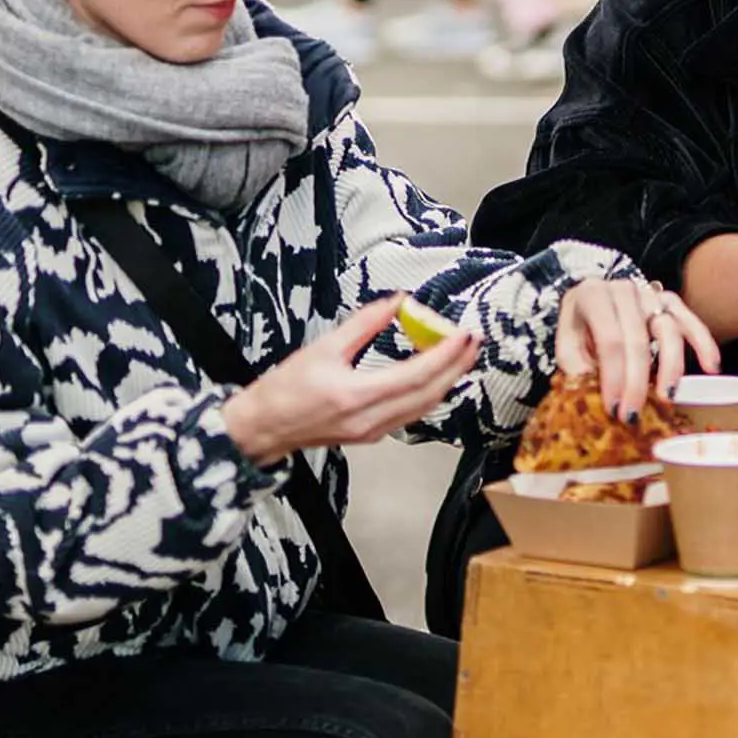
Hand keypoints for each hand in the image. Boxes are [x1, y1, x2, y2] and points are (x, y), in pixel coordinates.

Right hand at [222, 296, 477, 464]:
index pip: (415, 375)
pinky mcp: (373, 434)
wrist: (264, 428)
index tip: (462, 334)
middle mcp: (370, 420)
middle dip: (456, 367)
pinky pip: (412, 414)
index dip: (444, 355)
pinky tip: (436, 375)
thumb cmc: (284, 390)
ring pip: (424, 407)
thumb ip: (363, 325)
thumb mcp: (322, 348)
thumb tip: (395, 302)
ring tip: (462, 354)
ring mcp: (374, 432)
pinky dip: (429, 392)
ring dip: (447, 380)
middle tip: (473, 340)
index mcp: (356, 396)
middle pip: (429, 394)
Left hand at [555, 277, 718, 420]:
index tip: (614, 409)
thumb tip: (594, 401)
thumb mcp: (567, 348)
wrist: (589, 305)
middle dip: (637, 381)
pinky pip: (689, 320)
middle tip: (634, 414)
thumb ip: (578, 370)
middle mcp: (624, 290)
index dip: (613, 377)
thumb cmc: (579, 330)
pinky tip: (710, 367)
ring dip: (671, 366)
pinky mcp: (668, 302)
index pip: (609, 340)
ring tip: (668, 397)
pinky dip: (703, 342)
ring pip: (668, 329)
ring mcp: (649, 294)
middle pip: (637, 339)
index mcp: (592, 295)